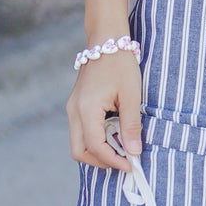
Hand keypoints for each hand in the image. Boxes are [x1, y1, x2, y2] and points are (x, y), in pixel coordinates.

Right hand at [65, 50, 142, 171]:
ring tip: (121, 148)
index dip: (113, 161)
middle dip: (101, 161)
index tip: (131, 165)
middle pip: (79, 151)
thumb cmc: (121, 64)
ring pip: (78, 143)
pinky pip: (81, 131)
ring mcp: (72, 109)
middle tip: (123, 161)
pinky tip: (114, 135)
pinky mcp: (76, 106)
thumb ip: (131, 125)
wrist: (106, 40)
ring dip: (98, 151)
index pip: (95, 147)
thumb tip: (134, 152)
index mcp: (86, 109)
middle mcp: (74, 111)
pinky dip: (96, 140)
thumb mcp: (131, 95)